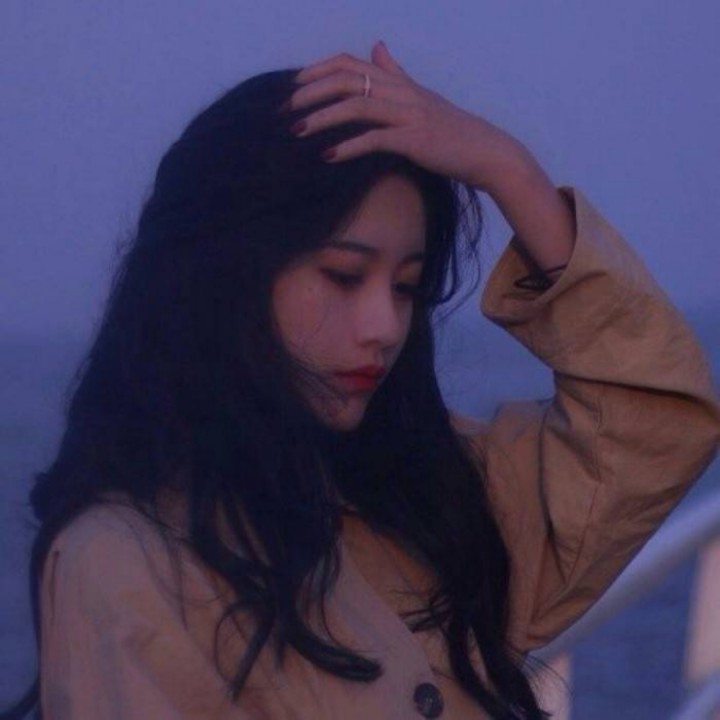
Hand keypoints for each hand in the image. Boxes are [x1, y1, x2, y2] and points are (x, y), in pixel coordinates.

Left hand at [288, 41, 532, 195]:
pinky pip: (375, 139)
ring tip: (297, 132)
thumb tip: (377, 47)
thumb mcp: (421, 96)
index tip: (293, 86)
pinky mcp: (415, 140)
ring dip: (322, 118)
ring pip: (357, 105)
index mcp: (399, 82)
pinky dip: (349, 147)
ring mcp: (409, 114)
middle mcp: (402, 92)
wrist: (488, 153)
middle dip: (310, 92)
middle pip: (347, 79)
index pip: (350, 63)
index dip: (317, 70)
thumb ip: (396, 73)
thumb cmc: (452, 131)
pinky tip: (328, 156)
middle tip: (285, 110)